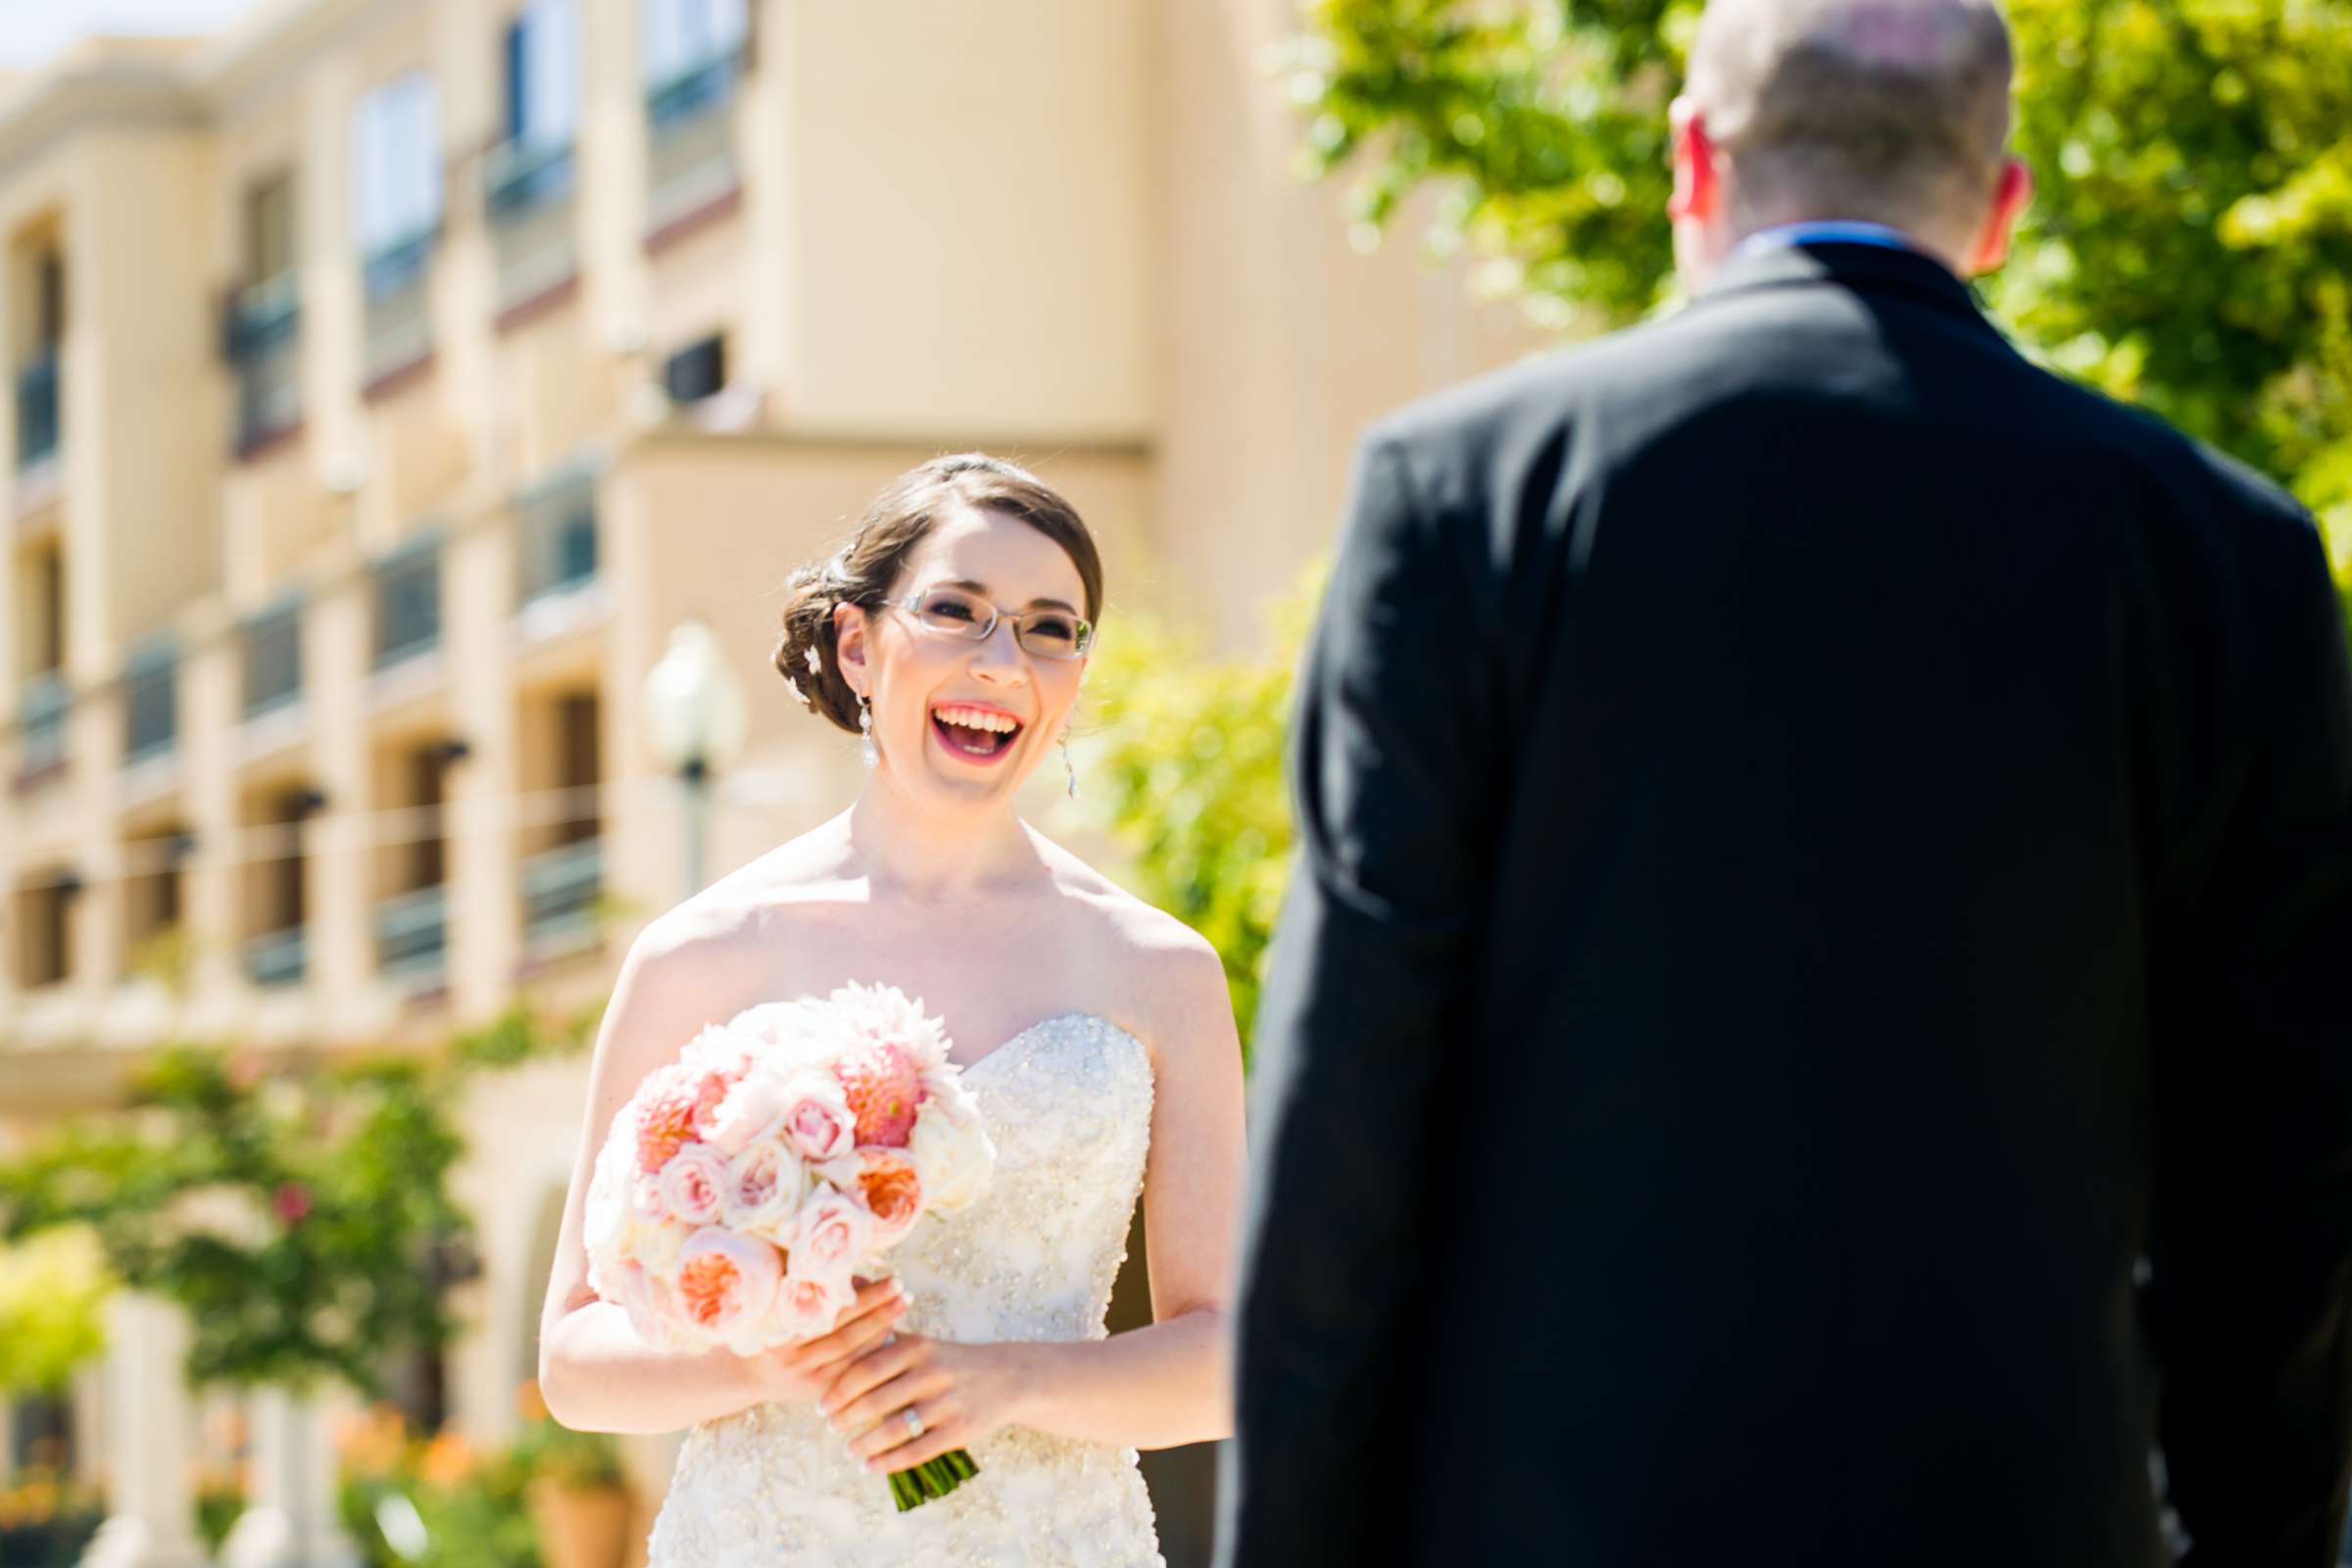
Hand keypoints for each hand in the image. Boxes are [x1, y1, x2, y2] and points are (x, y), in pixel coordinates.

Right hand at [748, 1278, 908, 1405]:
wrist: (747, 1375)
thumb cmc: (764, 1326)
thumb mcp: (773, 1304)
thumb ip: (803, 1285)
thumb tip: (849, 1268)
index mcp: (779, 1333)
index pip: (828, 1314)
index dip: (859, 1297)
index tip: (884, 1278)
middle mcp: (793, 1360)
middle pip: (845, 1334)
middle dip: (877, 1308)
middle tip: (901, 1286)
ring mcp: (807, 1380)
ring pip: (852, 1354)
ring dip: (881, 1328)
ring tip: (902, 1303)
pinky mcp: (818, 1393)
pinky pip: (853, 1370)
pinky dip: (872, 1349)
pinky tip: (892, 1331)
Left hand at [818, 1331, 1024, 1473]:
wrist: (1006, 1378)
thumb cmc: (951, 1361)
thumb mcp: (922, 1344)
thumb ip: (883, 1342)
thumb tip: (835, 1340)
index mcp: (917, 1348)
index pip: (865, 1369)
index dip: (838, 1390)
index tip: (821, 1405)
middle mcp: (931, 1373)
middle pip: (875, 1400)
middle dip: (846, 1418)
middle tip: (831, 1427)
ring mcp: (946, 1403)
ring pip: (893, 1430)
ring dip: (864, 1444)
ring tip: (850, 1450)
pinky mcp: (959, 1431)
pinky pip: (916, 1452)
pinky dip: (888, 1463)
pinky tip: (871, 1467)